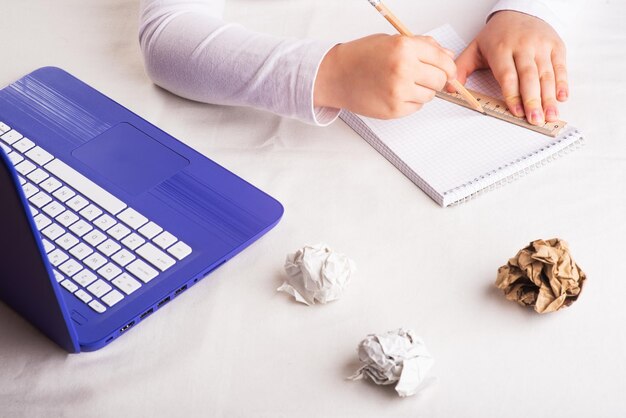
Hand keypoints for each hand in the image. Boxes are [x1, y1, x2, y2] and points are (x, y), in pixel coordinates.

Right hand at [315, 34, 456, 118]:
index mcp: (404, 48)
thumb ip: (423, 46)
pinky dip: (410, 102)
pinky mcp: (393, 109)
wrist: (336, 75)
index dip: (449, 68)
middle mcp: (403, 69)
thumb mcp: (392, 41)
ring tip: (403, 84)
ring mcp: (398, 92)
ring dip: (422, 91)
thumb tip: (447, 56)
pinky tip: (394, 93)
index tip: (448, 72)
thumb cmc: (361, 57)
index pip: (443, 61)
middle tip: (423, 77)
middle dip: (436, 79)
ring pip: (429, 96)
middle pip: (440, 80)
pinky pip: (415, 107)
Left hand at [454, 11, 567, 125]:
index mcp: (501, 48)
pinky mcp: (556, 46)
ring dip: (549, 98)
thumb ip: (461, 68)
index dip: (513, 95)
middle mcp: (523, 47)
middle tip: (535, 120)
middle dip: (533, 101)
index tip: (516, 111)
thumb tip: (449, 88)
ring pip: (547, 74)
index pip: (508, 75)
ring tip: (550, 116)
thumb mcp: (474, 48)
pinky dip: (562, 84)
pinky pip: (561, 67)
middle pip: (529, 77)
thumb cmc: (496, 35)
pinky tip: (561, 99)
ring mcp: (541, 46)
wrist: (519, 11)